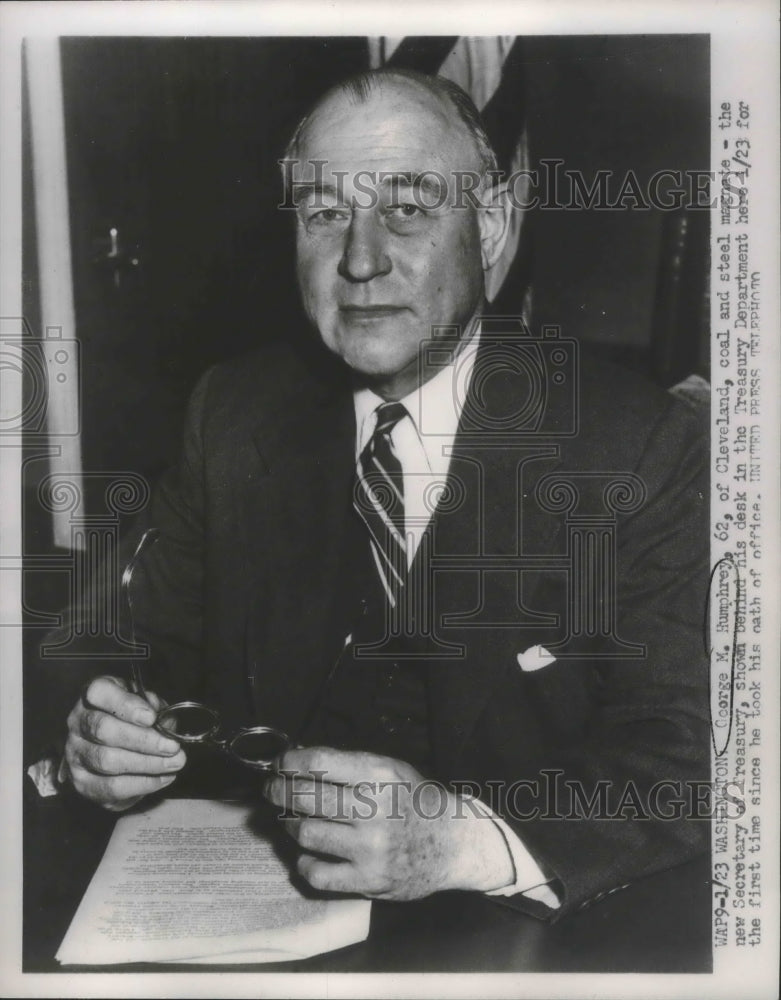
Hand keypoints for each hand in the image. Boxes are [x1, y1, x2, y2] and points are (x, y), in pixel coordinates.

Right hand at [62, 675, 185, 811]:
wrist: (115, 751)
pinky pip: (110, 787)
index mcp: (94, 696)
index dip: (125, 704)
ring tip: (173, 763)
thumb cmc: (133, 720)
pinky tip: (163, 778)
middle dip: (143, 740)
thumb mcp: (147, 704)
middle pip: (103, 730)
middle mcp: (77, 722)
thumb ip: (156, 709)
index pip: (99, 692)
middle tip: (172, 747)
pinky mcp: (81, 782)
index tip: (151, 717)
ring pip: (107, 760)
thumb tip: (165, 725)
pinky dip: (142, 784)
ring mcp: (75, 753)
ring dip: (146, 764)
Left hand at [263, 746, 513, 900]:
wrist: (452, 845)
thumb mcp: (391, 770)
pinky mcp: (368, 880)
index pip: (319, 763)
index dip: (289, 762)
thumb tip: (300, 759)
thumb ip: (349, 765)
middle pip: (305, 798)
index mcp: (379, 775)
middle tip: (273, 791)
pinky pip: (317, 873)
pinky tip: (310, 854)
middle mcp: (373, 810)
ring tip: (291, 820)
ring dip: (290, 825)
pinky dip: (305, 862)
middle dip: (279, 791)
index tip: (280, 765)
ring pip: (306, 834)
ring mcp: (370, 848)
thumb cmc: (417, 802)